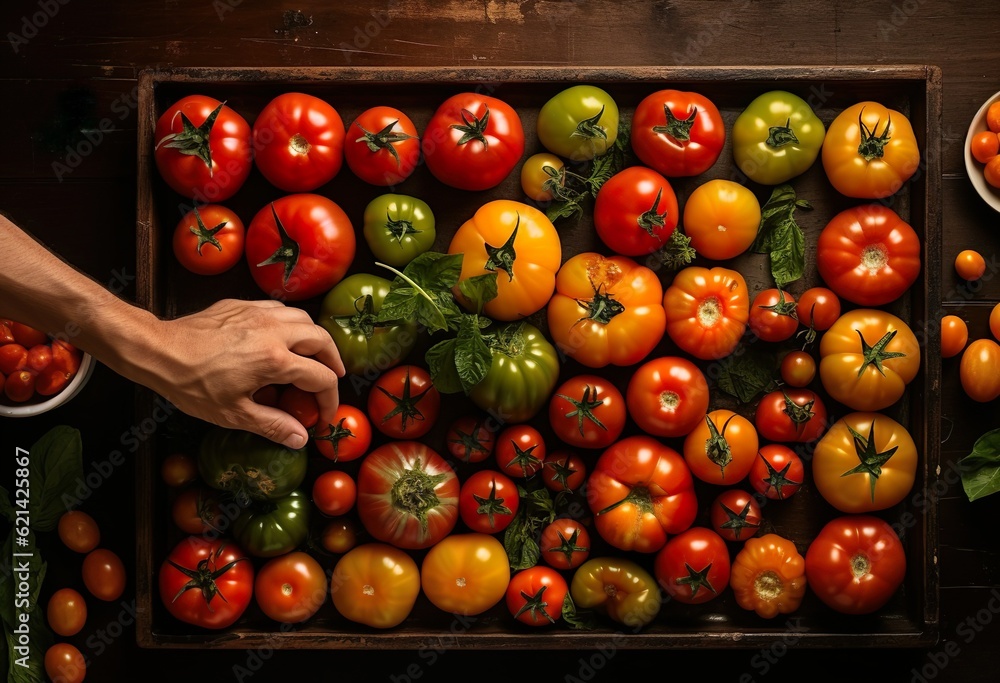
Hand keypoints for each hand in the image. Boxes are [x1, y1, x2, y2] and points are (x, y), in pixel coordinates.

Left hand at [139, 299, 343, 447]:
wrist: (159, 351)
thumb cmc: (192, 384)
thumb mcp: (233, 414)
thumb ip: (273, 425)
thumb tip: (300, 439)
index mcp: (275, 360)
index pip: (321, 378)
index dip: (329, 400)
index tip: (323, 415)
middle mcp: (274, 331)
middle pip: (322, 340)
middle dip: (333, 361)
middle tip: (332, 378)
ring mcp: (259, 314)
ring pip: (304, 318)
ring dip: (315, 338)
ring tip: (313, 355)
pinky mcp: (243, 305)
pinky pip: (279, 309)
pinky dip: (291, 323)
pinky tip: (282, 337)